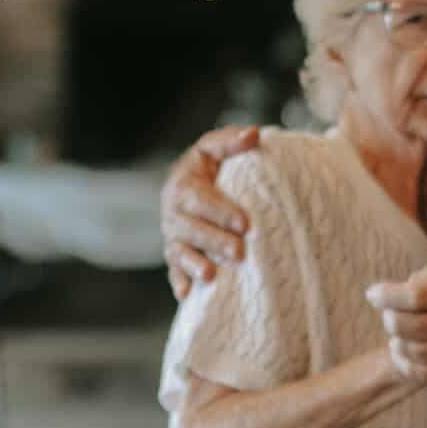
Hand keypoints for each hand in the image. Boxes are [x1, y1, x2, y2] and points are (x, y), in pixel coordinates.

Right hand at [160, 125, 260, 296]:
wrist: (194, 187)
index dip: (219, 211)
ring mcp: (172, 234)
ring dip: (193, 263)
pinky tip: (187, 294)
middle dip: (213, 240)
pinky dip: (178, 281)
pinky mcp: (174, 254)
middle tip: (239, 252)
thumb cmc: (211, 167)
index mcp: (182, 183)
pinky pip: (173, 269)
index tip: (245, 223)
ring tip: (210, 275)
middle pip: (189, 228)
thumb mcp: (216, 149)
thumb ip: (231, 141)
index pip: (198, 198)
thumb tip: (254, 134)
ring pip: (179, 250)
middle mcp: (172, 210)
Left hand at [367, 233, 426, 391]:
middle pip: (402, 324)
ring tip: (399, 330)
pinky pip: (421, 370)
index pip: (410, 295)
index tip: (374, 292)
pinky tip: (410, 349)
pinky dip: (409, 359)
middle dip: (388, 316)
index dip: (385, 294)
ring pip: (408, 349)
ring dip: (397, 338)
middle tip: (388, 310)